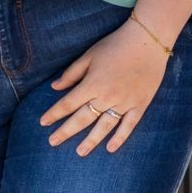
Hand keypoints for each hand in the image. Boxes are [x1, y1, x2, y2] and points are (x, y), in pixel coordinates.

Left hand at [40, 18, 171, 155]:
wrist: (148, 39)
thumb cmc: (116, 44)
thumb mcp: (90, 55)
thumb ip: (72, 73)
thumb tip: (54, 87)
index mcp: (93, 83)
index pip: (68, 103)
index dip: (54, 113)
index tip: (43, 123)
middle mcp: (107, 96)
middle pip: (82, 119)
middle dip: (65, 131)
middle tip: (53, 142)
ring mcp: (124, 102)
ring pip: (104, 127)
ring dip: (90, 141)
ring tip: (79, 153)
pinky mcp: (140, 104)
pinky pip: (129, 125)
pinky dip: (120, 137)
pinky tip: (111, 148)